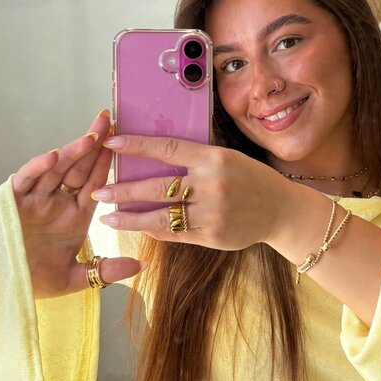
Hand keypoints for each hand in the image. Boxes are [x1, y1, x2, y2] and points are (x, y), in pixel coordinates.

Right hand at [11, 111, 143, 297]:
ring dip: (72, 152)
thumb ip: (104, 271)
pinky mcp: (13, 200)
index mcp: (74, 215)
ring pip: (55, 170)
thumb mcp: (73, 278)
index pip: (95, 182)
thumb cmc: (33, 279)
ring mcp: (35, 199)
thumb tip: (140, 267)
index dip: (107, 162)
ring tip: (91, 137)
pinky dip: (38, 167)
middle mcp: (56, 202)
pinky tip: (54, 156)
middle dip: (93, 144)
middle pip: (77, 168)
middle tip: (109, 120)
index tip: (123, 140)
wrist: (2, 284)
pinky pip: (27, 179)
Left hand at [94, 134, 291, 250]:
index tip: (111, 144)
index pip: (166, 149)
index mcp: (213, 158)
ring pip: (161, 216)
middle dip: (124, 190)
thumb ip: (194, 158)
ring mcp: (212, 213)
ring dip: (131, 217)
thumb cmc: (250, 179)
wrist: (281, 210)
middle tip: (100, 191)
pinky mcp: (212, 236)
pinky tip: (137, 227)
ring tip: (108, 217)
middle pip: (157, 187)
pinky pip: (175, 234)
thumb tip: (152, 155)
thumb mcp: (226, 157)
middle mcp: (211, 185)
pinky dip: (153, 230)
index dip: (136, 146)